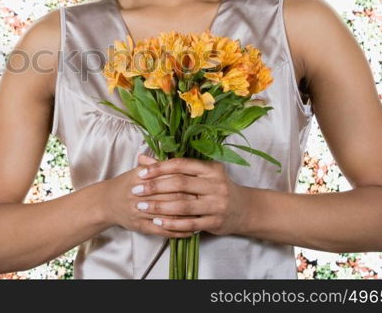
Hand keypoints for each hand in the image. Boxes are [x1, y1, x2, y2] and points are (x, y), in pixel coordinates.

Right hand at [102, 153, 206, 237]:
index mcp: (139, 178)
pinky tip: (191, 231)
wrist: (106, 203)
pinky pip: (162, 231)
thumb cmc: (126, 185)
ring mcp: (139, 212)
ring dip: (186, 218)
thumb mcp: (138, 172)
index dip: (184, 181)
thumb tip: (177, 159)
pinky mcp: (139, 227)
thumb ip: (157, 166)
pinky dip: (177, 232)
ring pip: (167, 216)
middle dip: (189, 200)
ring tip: (202, 216)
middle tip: (205, 200)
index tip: (199, 183)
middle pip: (169, 198)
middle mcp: (138, 195)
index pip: (166, 179)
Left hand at [131, 154, 249, 236]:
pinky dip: (172, 223)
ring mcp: (217, 204)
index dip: (160, 168)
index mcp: (211, 169)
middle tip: (136, 191)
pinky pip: (190, 224)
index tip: (141, 173)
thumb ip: (172, 167)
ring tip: (142, 206)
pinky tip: (158, 222)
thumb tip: (142, 158)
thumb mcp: (199, 174)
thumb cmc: (216, 188)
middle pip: (180, 184)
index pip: (181, 165)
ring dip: (159, 206)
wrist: (245, 209)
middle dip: (155, 187)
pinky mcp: (216, 222)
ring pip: (183, 205)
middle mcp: (216, 184)